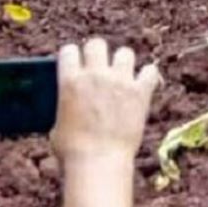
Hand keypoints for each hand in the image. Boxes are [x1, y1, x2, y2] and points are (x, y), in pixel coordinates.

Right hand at [51, 39, 160, 164]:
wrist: (98, 162)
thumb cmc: (73, 151)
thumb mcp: (57, 126)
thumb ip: (65, 107)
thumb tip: (70, 106)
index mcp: (70, 81)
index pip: (69, 51)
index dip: (72, 55)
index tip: (75, 62)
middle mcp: (95, 75)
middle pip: (97, 44)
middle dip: (97, 52)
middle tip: (99, 67)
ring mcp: (120, 81)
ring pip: (125, 52)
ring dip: (123, 63)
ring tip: (122, 76)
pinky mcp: (140, 91)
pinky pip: (151, 71)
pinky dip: (148, 76)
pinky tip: (144, 84)